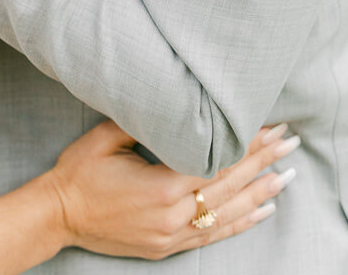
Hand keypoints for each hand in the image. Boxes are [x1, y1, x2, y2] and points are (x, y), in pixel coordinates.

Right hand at [48, 120, 297, 259]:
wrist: (58, 215)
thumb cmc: (79, 172)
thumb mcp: (106, 137)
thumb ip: (143, 121)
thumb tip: (172, 102)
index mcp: (162, 185)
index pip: (216, 160)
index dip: (245, 143)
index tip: (268, 127)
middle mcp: (175, 214)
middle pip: (229, 184)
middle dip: (262, 161)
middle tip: (290, 142)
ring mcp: (173, 234)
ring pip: (228, 212)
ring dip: (261, 192)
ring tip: (287, 175)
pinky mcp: (169, 245)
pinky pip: (214, 234)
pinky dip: (241, 221)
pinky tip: (262, 210)